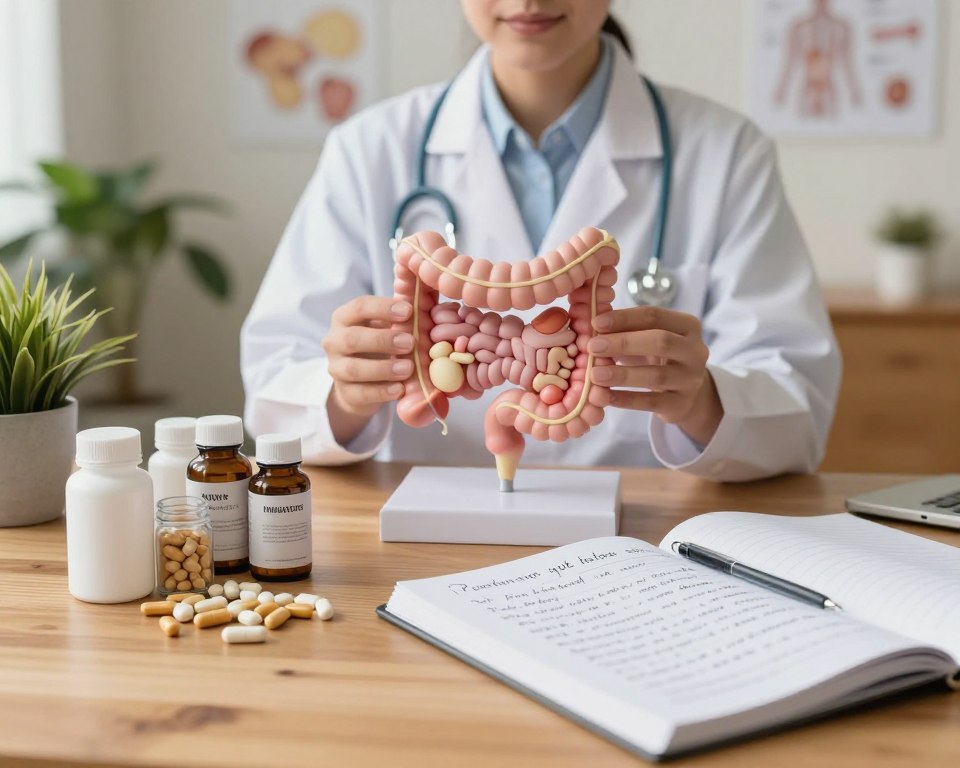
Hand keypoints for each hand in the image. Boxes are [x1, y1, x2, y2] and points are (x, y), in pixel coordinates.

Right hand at [323, 296, 413, 443]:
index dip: (383, 308)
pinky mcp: (344, 392)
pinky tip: (400, 389)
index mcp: (345, 318)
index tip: (409, 311)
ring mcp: (337, 368)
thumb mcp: (387, 326)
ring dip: (383, 368)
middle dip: (382, 340)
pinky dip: (382, 392)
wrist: (361, 381)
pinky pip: (360, 393)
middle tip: (410, 343)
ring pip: (353, 368)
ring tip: (408, 368)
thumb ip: (402, 317)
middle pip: (352, 338)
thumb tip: (431, 304)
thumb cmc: (379, 344)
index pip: (359, 307)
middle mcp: (335, 341)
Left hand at [588, 306, 722, 445]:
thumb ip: (624, 328)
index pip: (654, 316)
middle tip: (593, 346)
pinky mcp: (681, 404)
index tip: (596, 323)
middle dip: (624, 343)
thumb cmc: (657, 356)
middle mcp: (695, 351)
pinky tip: (605, 396)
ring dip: (623, 375)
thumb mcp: (645, 337)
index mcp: (687, 326)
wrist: (683, 391)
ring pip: (657, 376)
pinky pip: (651, 403)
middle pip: (661, 342)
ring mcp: (691, 379)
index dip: (624, 318)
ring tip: (595, 374)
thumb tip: (592, 322)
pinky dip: (626, 399)